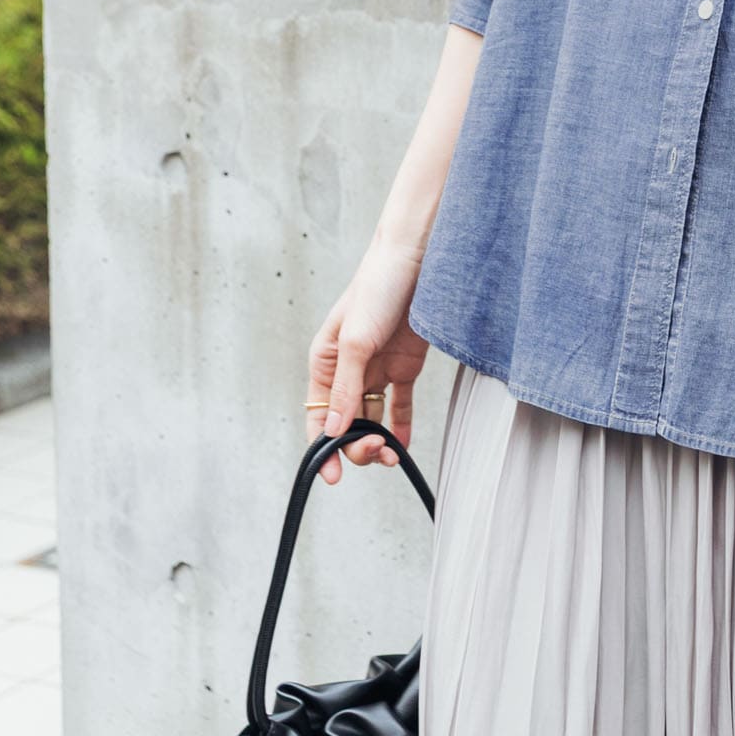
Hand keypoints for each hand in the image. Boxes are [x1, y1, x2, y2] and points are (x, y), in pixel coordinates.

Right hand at [305, 239, 430, 483]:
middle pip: (346, 423)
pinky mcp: (404, 366)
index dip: (322, 448)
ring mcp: (377, 369)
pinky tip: (404, 445)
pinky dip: (401, 427)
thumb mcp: (356, 340)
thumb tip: (331, 430)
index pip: (317, 415)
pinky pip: (400, 405)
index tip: (332, 476)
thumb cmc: (377, 289)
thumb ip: (345, 386)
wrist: (417, 259)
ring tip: (392, 454)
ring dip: (379, 441)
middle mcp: (348, 370)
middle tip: (376, 450)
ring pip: (372, 418)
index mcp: (325, 362)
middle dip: (356, 444)